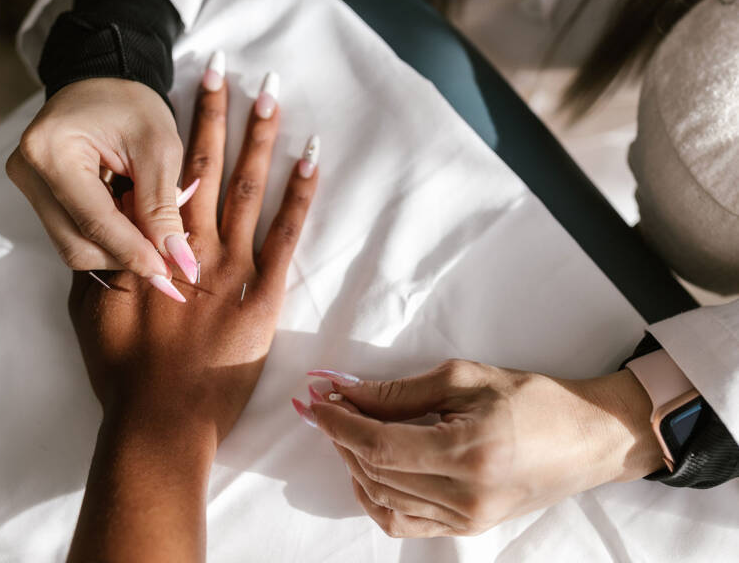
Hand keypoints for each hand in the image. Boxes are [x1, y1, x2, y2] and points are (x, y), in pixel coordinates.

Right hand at [6, 78, 195, 287]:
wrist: (104, 82)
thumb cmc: (133, 105)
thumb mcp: (159, 149)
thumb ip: (163, 207)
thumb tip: (177, 260)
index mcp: (50, 151)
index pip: (94, 222)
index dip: (134, 253)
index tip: (169, 273)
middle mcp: (27, 172)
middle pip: (77, 244)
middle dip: (126, 254)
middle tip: (167, 249)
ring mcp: (27, 186)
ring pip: (74, 246)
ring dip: (118, 246)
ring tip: (149, 220)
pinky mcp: (36, 195)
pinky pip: (72, 233)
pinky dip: (108, 235)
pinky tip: (131, 216)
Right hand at [65, 63, 318, 561]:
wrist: (159, 419)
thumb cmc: (121, 373)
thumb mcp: (91, 313)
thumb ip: (99, 267)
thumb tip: (98, 237)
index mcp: (151, 242)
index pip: (162, 171)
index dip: (170, 130)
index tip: (179, 90)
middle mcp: (192, 242)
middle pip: (206, 165)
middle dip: (216, 114)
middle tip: (227, 67)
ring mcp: (233, 264)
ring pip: (248, 187)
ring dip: (259, 138)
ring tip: (270, 94)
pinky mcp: (266, 291)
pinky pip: (288, 232)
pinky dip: (301, 191)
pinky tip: (312, 157)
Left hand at [298, 360, 662, 537]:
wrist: (588, 439)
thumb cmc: (533, 399)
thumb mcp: (465, 379)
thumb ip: (399, 391)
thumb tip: (345, 391)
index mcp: (468, 453)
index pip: (380, 445)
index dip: (341, 423)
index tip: (317, 399)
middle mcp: (465, 497)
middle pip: (377, 471)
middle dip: (342, 436)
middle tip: (327, 404)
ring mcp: (466, 519)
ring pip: (383, 498)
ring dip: (354, 462)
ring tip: (346, 428)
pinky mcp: (467, 528)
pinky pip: (403, 521)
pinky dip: (375, 496)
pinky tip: (366, 469)